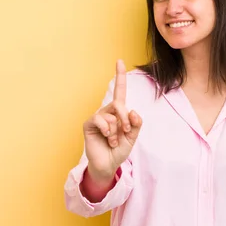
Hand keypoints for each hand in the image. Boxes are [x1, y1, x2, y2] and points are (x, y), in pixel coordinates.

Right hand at [82, 60, 142, 180]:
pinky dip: (107, 129)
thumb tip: (133, 110)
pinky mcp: (89, 124)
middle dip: (125, 118)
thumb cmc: (119, 150)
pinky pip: (100, 119)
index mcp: (119, 112)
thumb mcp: (132, 137)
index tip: (120, 60)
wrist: (108, 165)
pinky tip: (107, 138)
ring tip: (114, 141)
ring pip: (111, 114)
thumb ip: (136, 123)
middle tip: (126, 131)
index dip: (120, 76)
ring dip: (116, 129)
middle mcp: (108, 112)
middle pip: (119, 104)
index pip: (120, 91)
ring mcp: (98, 117)